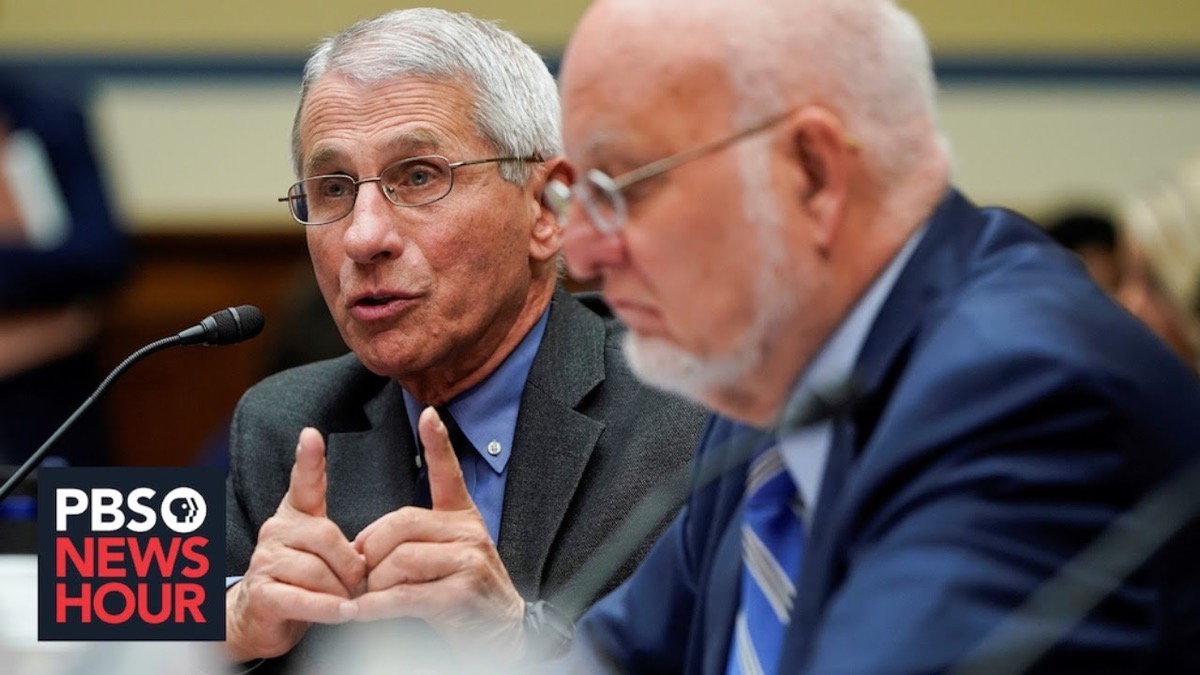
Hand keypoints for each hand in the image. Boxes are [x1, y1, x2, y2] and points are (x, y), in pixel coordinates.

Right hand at [225, 427, 366, 660]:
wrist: (261, 619)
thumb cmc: (302, 582)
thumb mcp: (323, 553)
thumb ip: (344, 543)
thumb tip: (373, 550)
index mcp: (294, 515)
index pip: (303, 483)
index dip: (308, 459)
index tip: (312, 434)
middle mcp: (275, 531)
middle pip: (327, 537)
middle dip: (351, 566)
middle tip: (358, 584)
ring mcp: (264, 561)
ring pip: (318, 572)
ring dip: (341, 593)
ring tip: (345, 602)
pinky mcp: (263, 594)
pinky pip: (304, 598)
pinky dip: (328, 609)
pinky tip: (343, 614)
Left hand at [352, 407, 526, 658]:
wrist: (501, 640)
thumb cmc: (466, 600)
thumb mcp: (448, 559)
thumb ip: (414, 541)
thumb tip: (364, 543)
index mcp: (464, 519)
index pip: (450, 474)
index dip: (438, 443)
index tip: (429, 414)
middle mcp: (470, 533)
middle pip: (399, 524)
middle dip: (370, 551)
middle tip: (362, 575)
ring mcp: (469, 562)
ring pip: (398, 558)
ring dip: (373, 584)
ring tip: (370, 598)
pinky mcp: (461, 594)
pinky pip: (403, 594)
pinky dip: (374, 606)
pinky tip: (362, 612)